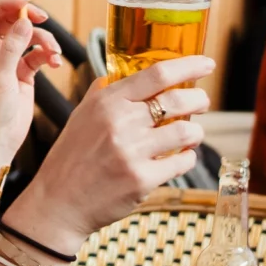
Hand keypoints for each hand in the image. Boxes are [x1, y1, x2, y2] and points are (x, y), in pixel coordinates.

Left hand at [0, 0, 61, 166]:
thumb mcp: (0, 77)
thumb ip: (12, 47)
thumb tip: (24, 21)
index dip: (7, 4)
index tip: (27, 5)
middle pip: (11, 22)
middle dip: (29, 19)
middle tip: (44, 19)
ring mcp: (8, 62)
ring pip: (28, 38)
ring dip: (44, 41)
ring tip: (53, 54)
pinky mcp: (22, 74)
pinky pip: (37, 56)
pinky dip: (47, 56)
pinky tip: (54, 64)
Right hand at [6, 55, 213, 253]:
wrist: (58, 202)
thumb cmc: (72, 158)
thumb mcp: (82, 115)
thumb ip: (106, 93)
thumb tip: (132, 73)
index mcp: (107, 102)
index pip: (157, 74)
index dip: (189, 66)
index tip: (207, 63)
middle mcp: (120, 123)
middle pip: (179, 100)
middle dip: (200, 100)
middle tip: (202, 103)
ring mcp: (132, 153)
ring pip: (187, 132)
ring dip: (196, 132)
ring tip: (191, 134)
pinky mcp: (142, 180)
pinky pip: (182, 162)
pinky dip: (187, 158)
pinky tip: (179, 158)